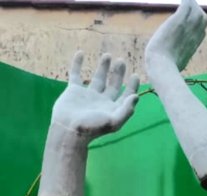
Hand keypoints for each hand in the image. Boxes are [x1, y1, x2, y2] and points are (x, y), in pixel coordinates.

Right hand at [37, 52, 138, 195]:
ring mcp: (88, 95)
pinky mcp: (74, 90)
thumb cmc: (92, 128)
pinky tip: (81, 53)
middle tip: (122, 61)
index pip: (126, 96)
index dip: (132, 86)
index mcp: (113, 109)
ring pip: (98, 78)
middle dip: (118, 73)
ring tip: (107, 55)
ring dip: (103, 67)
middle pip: (113, 85)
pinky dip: (77, 63)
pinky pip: (76, 74)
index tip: (135, 75)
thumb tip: (136, 97)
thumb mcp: (113, 121)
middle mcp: (102, 101)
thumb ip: (126, 110)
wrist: (69, 130)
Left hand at [145, 0, 206, 76]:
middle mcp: (194, 35)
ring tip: (183, 2)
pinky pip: (187, 3)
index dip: (196, 25)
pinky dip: (185, 0)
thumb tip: (173, 63)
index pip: (202, 31)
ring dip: (189, 3)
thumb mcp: (175, 65)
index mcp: (193, 46)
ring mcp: (188, 28)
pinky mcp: (179, 21)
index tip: (187, 21)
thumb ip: (176, 59)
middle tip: (183, 8)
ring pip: (197, 9)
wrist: (161, 66)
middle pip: (204, 18)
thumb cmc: (164, 69)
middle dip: (196, 12)